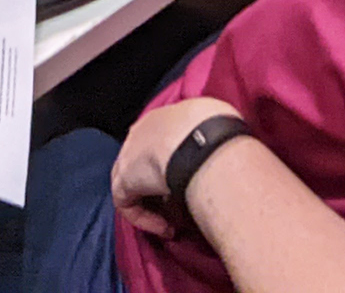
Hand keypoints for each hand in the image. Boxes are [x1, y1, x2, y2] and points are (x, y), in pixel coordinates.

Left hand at [112, 97, 243, 238]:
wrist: (200, 140)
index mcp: (165, 116)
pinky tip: (168, 228)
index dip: (175, 163)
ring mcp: (128, 154)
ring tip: (176, 221)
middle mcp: (142, 131)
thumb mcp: (221, 124)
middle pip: (145, 161)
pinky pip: (129, 205)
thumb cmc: (217, 130)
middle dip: (161, 185)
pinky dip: (147, 219)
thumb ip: (213, 138)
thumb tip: (220, 154)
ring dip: (155, 205)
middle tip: (182, 203)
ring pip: (135, 184)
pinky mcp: (123, 180)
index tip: (192, 181)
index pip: (162, 141)